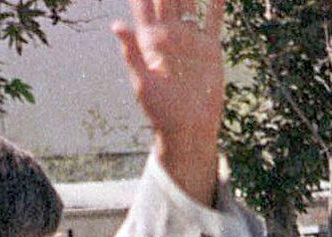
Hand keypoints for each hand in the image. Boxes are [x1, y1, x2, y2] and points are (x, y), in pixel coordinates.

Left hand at [113, 0, 224, 205]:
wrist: (189, 128)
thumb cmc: (161, 112)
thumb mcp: (143, 83)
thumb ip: (132, 53)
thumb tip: (115, 25)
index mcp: (149, 40)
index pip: (143, 4)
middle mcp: (170, 34)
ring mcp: (190, 39)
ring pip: (190, 0)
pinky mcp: (209, 47)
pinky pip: (213, 18)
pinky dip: (216, 2)